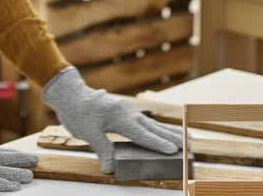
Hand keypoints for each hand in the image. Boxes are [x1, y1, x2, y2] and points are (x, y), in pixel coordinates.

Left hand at [40, 66, 183, 172]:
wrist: (71, 94)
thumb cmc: (77, 112)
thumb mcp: (86, 132)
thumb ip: (101, 148)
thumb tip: (109, 168)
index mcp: (119, 117)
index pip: (142, 134)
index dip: (158, 144)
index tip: (174, 151)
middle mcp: (127, 112)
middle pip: (154, 128)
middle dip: (173, 138)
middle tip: (191, 146)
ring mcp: (128, 110)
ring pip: (153, 124)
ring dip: (170, 132)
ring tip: (188, 138)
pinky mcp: (126, 111)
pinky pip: (147, 122)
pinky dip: (159, 128)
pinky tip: (167, 133)